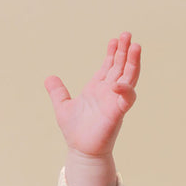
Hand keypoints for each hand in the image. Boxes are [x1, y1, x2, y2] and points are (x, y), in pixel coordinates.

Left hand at [45, 32, 140, 161]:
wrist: (81, 150)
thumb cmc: (75, 131)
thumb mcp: (62, 106)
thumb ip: (58, 92)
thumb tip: (49, 78)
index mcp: (97, 88)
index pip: (109, 66)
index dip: (112, 52)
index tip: (114, 39)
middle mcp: (109, 92)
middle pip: (121, 67)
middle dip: (125, 51)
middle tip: (127, 34)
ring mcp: (114, 101)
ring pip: (128, 78)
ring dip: (132, 63)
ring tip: (135, 47)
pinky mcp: (117, 113)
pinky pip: (126, 99)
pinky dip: (126, 90)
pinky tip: (120, 82)